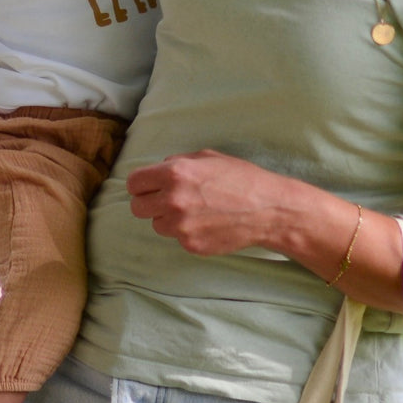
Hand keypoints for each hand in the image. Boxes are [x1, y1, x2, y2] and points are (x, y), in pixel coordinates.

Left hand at [125, 149, 284, 256]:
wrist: (268, 210)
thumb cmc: (240, 178)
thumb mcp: (207, 157)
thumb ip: (177, 162)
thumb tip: (158, 169)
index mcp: (174, 174)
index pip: (134, 183)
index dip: (140, 185)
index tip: (147, 187)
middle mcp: (173, 200)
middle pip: (137, 208)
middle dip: (149, 202)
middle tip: (165, 200)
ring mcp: (181, 226)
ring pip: (156, 225)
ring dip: (167, 219)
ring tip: (192, 211)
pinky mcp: (191, 245)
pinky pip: (177, 238)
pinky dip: (186, 232)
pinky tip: (206, 223)